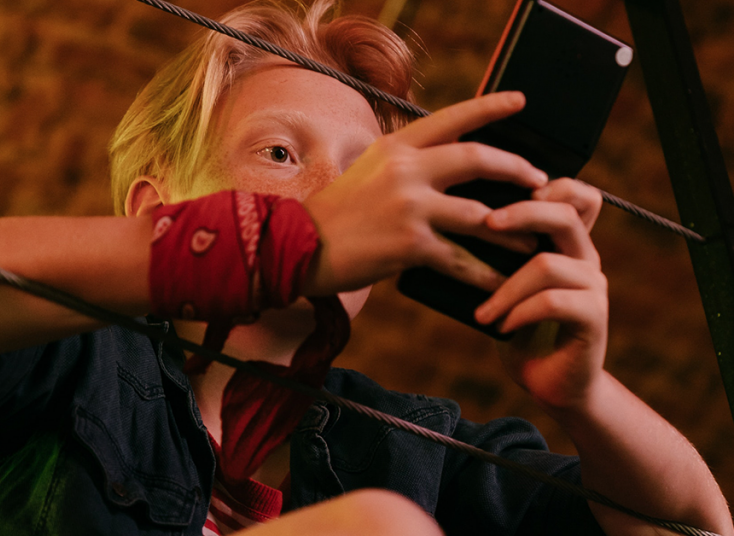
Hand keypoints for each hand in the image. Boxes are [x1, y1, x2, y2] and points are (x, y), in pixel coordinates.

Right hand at [303, 92, 547, 295]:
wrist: (299, 246)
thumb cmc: (335, 214)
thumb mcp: (367, 171)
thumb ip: (404, 162)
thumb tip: (444, 160)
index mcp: (396, 147)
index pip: (451, 118)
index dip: (490, 107)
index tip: (520, 102)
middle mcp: (405, 170)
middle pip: (477, 160)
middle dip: (516, 169)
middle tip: (540, 181)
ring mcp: (410, 206)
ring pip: (480, 214)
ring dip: (513, 228)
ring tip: (533, 239)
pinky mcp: (410, 245)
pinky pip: (462, 259)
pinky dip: (486, 274)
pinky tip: (503, 282)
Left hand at [474, 178, 608, 409]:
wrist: (551, 381)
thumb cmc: (518, 328)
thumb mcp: (502, 284)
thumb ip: (494, 254)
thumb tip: (446, 222)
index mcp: (567, 243)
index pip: (577, 194)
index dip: (548, 184)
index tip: (503, 194)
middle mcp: (585, 257)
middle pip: (564, 214)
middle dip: (521, 214)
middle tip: (485, 223)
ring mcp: (593, 286)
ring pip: (548, 263)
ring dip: (505, 287)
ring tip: (483, 312)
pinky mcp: (594, 317)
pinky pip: (554, 302)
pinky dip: (520, 312)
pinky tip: (501, 326)